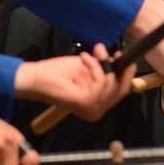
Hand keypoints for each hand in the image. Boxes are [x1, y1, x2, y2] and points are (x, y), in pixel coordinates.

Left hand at [13, 43, 132, 120]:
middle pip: (122, 90)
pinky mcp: (85, 103)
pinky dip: (94, 65)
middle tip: (109, 53)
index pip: (122, 92)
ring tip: (88, 55)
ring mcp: (91, 109)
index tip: (121, 55)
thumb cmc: (58, 73)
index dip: (127, 73)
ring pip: (111, 84)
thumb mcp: (88, 69)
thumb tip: (118, 60)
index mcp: (97, 105)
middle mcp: (96, 111)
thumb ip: (104, 68)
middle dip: (119, 68)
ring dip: (101, 63)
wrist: (36, 77)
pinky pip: (101, 81)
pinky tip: (83, 58)